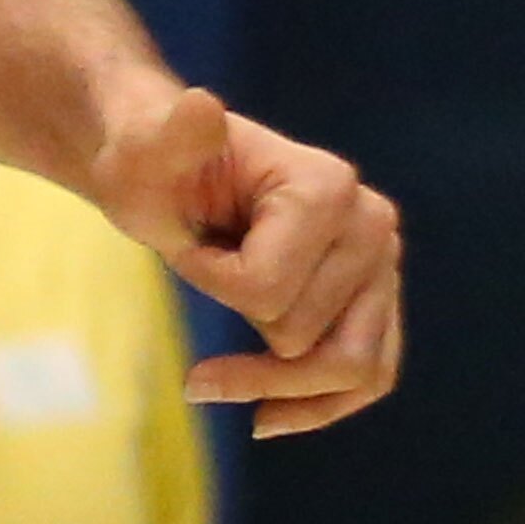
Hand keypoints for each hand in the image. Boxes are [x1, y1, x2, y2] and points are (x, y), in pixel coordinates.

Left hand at [97, 83, 404, 435]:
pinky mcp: (377, 298)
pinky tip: (264, 419)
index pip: (264, 291)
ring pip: (354, 370)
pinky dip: (320, 406)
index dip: (209, 281)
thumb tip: (201, 105)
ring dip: (277, 388)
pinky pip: (370, 375)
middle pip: (305, 336)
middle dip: (239, 326)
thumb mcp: (141, 157)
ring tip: (208, 383)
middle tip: (202, 272)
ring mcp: (383, 264)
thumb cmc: (148, 164)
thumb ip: (167, 138)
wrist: (168, 170)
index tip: (186, 241)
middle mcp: (372, 222)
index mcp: (326, 185)